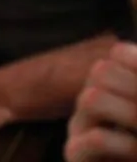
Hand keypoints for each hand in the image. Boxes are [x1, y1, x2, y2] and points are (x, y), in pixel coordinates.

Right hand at [66, 42, 136, 160]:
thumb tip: (130, 53)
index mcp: (115, 87)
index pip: (118, 54)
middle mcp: (92, 102)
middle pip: (100, 71)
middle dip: (134, 89)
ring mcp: (80, 128)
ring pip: (91, 98)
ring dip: (129, 114)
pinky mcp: (75, 155)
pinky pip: (93, 138)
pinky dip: (122, 144)